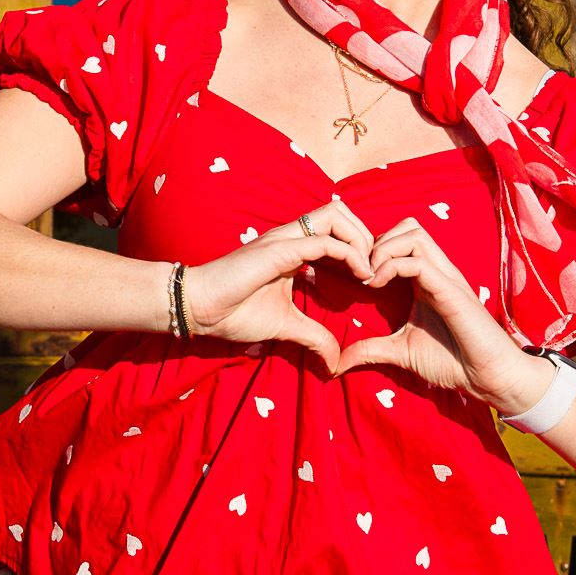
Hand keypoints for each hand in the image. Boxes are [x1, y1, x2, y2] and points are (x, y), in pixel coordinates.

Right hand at [182, 201, 376, 370]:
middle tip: (375, 268)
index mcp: (293, 249)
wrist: (200, 309)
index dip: (359, 247)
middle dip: (365, 234)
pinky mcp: (279, 250)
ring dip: (360, 238)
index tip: (370, 278)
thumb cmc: (234, 312)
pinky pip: (323, 240)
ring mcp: (285, 239)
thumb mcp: (286, 326)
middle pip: (340, 211)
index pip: (335, 230)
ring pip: (335, 214)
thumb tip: (334, 362)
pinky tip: (361, 275)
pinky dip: (349, 253)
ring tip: (369, 269)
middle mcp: (291, 237)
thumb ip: (314, 336)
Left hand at [329, 216, 542, 407]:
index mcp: (425, 280)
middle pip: (407, 226)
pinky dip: (393, 266)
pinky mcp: (451, 291)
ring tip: (369, 278)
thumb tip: (337, 363)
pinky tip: (377, 286)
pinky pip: (420, 263)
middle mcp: (436, 271)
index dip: (371, 249)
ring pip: (413, 234)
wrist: (489, 378)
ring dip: (384, 249)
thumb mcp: (401, 352)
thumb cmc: (453, 362)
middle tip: (360, 272)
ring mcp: (445, 278)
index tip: (353, 276)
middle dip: (377, 242)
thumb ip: (371, 350)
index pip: (399, 240)